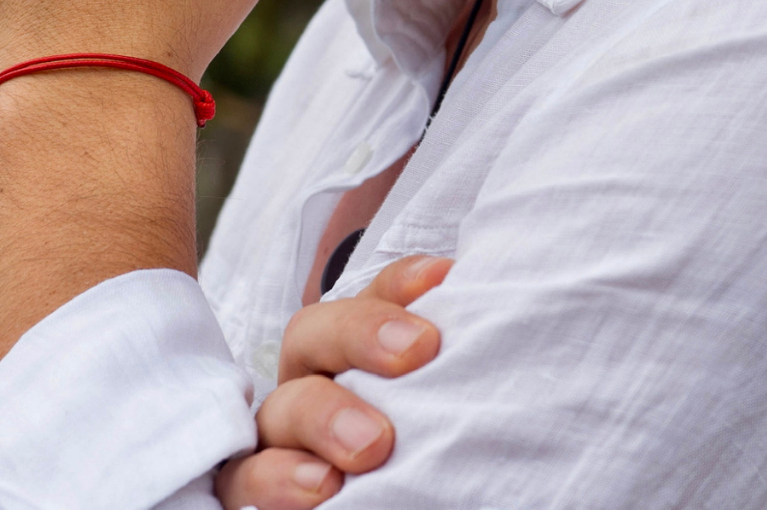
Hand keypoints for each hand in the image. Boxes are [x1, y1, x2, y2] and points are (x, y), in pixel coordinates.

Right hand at [216, 255, 452, 509]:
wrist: (420, 502)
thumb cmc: (439, 452)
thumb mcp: (452, 402)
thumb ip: (464, 368)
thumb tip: (522, 319)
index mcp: (359, 351)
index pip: (372, 296)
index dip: (401, 281)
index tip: (446, 279)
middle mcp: (317, 381)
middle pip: (314, 332)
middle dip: (359, 332)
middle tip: (417, 352)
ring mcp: (284, 435)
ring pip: (280, 405)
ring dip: (321, 415)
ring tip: (370, 447)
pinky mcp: (261, 486)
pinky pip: (245, 476)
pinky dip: (273, 478)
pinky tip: (318, 489)